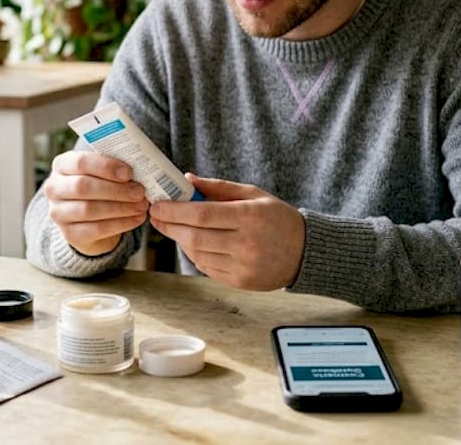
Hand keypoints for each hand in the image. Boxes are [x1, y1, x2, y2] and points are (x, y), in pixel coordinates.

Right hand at [43, 151, 147, 255]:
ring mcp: (58, 213)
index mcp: (61, 165)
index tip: (128, 173)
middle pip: (82, 187)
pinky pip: (95, 229)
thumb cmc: (99, 186)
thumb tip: (139, 167)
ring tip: (141, 206)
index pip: (80, 162)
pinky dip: (120, 224)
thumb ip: (113, 167)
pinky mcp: (69, 234)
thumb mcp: (101, 172)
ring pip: (88, 210)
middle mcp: (54, 188)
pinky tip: (136, 219)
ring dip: (120, 208)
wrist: (88, 218)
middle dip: (115, 190)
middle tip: (139, 192)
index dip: (105, 167)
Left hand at [149, 174, 304, 290]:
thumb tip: (186, 179)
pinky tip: (195, 243)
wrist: (305, 252)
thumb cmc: (277, 218)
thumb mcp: (253, 194)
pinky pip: (206, 267)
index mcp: (249, 217)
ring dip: (181, 240)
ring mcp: (242, 266)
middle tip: (156, 216)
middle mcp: (245, 244)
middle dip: (169, 226)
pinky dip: (195, 254)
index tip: (157, 205)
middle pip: (194, 237)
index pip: (201, 215)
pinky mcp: (240, 282)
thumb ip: (219, 187)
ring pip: (197, 254)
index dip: (174, 211)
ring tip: (176, 227)